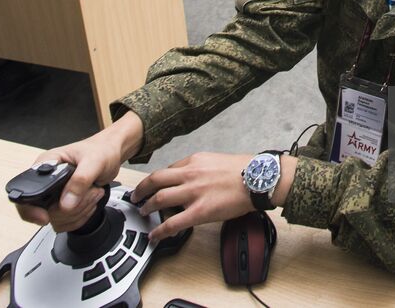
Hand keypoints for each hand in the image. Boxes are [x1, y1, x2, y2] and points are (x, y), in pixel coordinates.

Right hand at [14, 112, 142, 231]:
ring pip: (57, 220)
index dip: (32, 209)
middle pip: (44, 212)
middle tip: (89, 191)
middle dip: (71, 207)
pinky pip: (66, 223)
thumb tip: (66, 202)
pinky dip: (81, 216)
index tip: (46, 216)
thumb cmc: (100, 150)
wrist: (111, 154)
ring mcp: (54, 195)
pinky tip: (90, 200)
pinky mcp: (63, 205)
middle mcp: (45, 181)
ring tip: (92, 192)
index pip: (25, 193)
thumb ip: (79, 181)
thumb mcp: (93, 161)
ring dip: (79, 211)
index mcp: (45, 165)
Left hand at [130, 152, 295, 240]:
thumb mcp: (216, 160)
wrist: (259, 179)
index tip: (151, 186)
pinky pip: (173, 223)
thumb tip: (190, 177)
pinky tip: (154, 235)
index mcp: (194, 160)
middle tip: (135, 197)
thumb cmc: (244, 170)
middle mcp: (190, 174)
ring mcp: (193, 193)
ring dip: (147, 207)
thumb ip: (200, 168)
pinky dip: (160, 230)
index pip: (167, 170)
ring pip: (159, 199)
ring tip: (143, 213)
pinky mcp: (199, 212)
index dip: (155, 180)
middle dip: (141, 190)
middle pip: (155, 181)